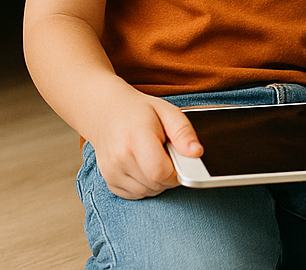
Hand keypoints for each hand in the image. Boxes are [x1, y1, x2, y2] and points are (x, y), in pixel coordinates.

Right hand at [87, 81, 202, 199]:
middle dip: (169, 174)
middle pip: (155, 184)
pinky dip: (145, 185)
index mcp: (136, 138)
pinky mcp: (109, 182)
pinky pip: (135, 195)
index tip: (181, 159)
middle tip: (168, 153)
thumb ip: (184, 131)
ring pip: (146, 192)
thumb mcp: (167, 111)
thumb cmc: (140, 111)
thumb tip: (197, 153)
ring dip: (158, 181)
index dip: (177, 171)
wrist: (108, 113)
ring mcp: (111, 172)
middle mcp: (120, 158)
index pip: (160, 171)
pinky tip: (145, 166)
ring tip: (155, 157)